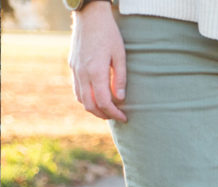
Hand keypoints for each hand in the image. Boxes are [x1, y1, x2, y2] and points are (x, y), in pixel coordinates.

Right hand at [68, 1, 126, 121]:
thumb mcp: (120, 55)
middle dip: (104, 115)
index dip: (114, 113)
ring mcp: (75, 70)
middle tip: (116, 117)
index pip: (104, 102)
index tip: (124, 118)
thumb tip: (120, 99)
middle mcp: (82, 73)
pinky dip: (85, 98)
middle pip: (90, 105)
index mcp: (96, 71)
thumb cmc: (109, 34)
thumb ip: (120, 78)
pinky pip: (76, 89)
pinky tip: (96, 98)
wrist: (90, 17)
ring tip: (107, 110)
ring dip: (94, 108)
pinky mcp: (72, 65)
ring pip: (80, 99)